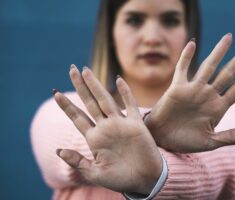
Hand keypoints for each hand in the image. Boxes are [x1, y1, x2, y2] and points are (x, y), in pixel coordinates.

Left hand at [53, 66, 161, 194]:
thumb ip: (78, 162)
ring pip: (106, 100)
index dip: (67, 106)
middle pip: (89, 103)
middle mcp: (106, 128)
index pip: (78, 118)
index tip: (55, 93)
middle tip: (71, 69)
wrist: (145, 180)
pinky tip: (118, 80)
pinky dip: (125, 92)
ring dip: (96, 86)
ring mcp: (121, 124)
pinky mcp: (136, 124)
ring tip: (85, 70)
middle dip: (80, 87)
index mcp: (95, 138)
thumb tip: (58, 151)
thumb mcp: (95, 173)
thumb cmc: (120, 179)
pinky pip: (130, 105)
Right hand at [144, 33, 234, 152]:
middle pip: (227, 73)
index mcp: (217, 108)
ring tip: (229, 37)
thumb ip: (231, 137)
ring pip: (209, 66)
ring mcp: (193, 90)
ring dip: (219, 52)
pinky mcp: (177, 88)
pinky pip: (182, 68)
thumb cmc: (185, 141)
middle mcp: (207, 95)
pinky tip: (193, 43)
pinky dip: (187, 56)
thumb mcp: (210, 142)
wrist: (162, 138)